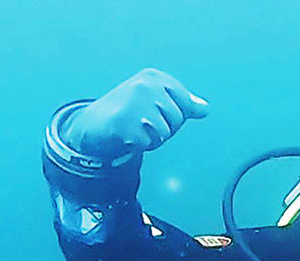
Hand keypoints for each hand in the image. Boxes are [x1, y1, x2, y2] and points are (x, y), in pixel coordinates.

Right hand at [62, 68, 208, 158]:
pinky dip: (139, 145)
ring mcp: (134, 103)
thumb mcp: (156, 100)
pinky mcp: (125, 123)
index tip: (154, 109)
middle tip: (141, 121)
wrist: (94, 124)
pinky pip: (149, 143)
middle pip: (177, 120)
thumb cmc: (130, 112)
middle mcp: (145, 86)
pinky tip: (126, 136)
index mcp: (155, 77)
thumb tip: (205, 109)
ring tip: (134, 128)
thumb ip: (182, 104)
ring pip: (165, 133)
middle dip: (164, 128)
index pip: (186, 103)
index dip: (173, 114)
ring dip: (152, 138)